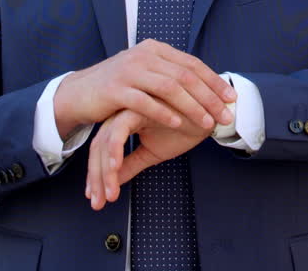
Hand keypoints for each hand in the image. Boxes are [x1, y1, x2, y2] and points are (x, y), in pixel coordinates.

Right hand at [53, 39, 234, 138]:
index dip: (214, 81)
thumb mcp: (145, 73)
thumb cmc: (119, 87)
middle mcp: (143, 55)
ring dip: (192, 106)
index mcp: (155, 49)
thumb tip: (206, 85)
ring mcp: (128, 70)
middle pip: (185, 76)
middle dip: (209, 97)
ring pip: (169, 87)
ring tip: (206, 123)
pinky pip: (144, 101)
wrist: (80, 93)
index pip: (192, 64)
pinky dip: (163, 113)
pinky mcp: (115, 89)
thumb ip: (170, 74)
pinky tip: (178, 124)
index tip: (231, 98)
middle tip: (225, 115)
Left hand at [85, 108, 207, 209]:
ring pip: (105, 141)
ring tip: (110, 193)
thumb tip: (114, 182)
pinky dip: (115, 150)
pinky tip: (115, 167)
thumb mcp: (153, 152)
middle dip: (97, 178)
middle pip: (98, 147)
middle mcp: (122, 114)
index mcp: (123, 123)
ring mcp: (129, 109)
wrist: (211, 114)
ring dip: (105, 171)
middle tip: (99, 202)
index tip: (98, 199)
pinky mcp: (140, 105)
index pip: (102, 151)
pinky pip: (119, 129)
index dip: (97, 176)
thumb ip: (131, 164)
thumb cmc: (184, 127)